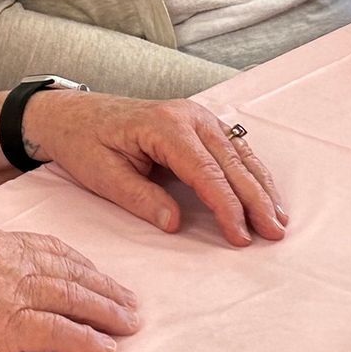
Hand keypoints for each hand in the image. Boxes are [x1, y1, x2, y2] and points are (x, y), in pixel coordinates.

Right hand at [0, 226, 139, 351]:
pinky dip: (85, 340)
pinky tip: (103, 349)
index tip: (100, 277)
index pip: (49, 248)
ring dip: (106, 314)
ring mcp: (5, 292)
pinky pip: (58, 332)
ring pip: (72, 298)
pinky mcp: (3, 326)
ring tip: (128, 326)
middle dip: (105, 288)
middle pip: (69, 271)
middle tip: (130, 304)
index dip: (81, 264)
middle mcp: (3, 261)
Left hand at [25, 93, 287, 246]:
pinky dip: (251, 172)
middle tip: (275, 233)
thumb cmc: (84, 143)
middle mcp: (188, 116)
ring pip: (239, 153)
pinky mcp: (198, 122)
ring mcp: (196, 115)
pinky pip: (233, 147)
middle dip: (256, 200)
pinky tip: (265, 193)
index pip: (206, 172)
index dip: (227, 207)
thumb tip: (175, 224)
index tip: (241, 236)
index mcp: (164, 126)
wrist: (71, 114)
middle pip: (231, 162)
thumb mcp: (103, 176)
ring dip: (261, 186)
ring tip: (279, 219)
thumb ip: (140, 199)